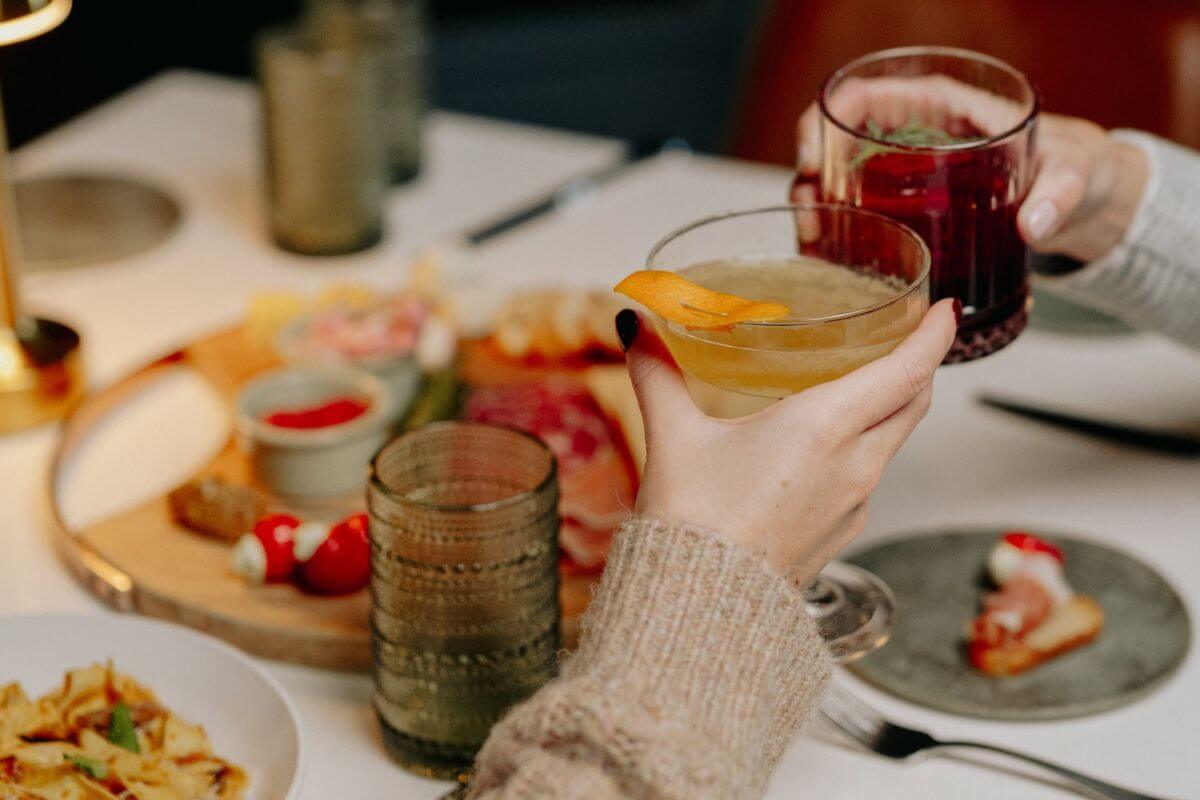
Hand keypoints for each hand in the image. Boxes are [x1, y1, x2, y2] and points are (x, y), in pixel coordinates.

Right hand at [617, 300, 956, 583]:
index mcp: (825, 427)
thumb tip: (636, 326)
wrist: (700, 607)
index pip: (907, 371)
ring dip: (888, 411)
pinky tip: (822, 450)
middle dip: (919, 367)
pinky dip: (860, 451)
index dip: (934, 335)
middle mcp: (854, 465)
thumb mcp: (672, 435)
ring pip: (891, 443)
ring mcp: (853, 505)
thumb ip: (656, 372)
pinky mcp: (840, 535)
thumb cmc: (694, 524)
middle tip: (908, 340)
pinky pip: (866, 480)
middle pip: (913, 405)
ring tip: (858, 390)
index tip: (946, 308)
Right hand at [793, 85, 1149, 263]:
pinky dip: (841, 233)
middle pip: (839, 143)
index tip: (812, 155)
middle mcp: (916, 137)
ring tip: (815, 244)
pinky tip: (833, 259)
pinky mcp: (914, 211)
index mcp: (945, 107)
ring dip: (817, 210)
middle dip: (809, 176)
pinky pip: (864, 215)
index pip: (865, 95)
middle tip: (810, 218)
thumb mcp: (1075, 172)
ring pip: (842, 182)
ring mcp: (909, 175)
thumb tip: (1033, 224)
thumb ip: (1059, 195)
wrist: (1086, 201)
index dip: (827, 118)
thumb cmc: (1080, 168)